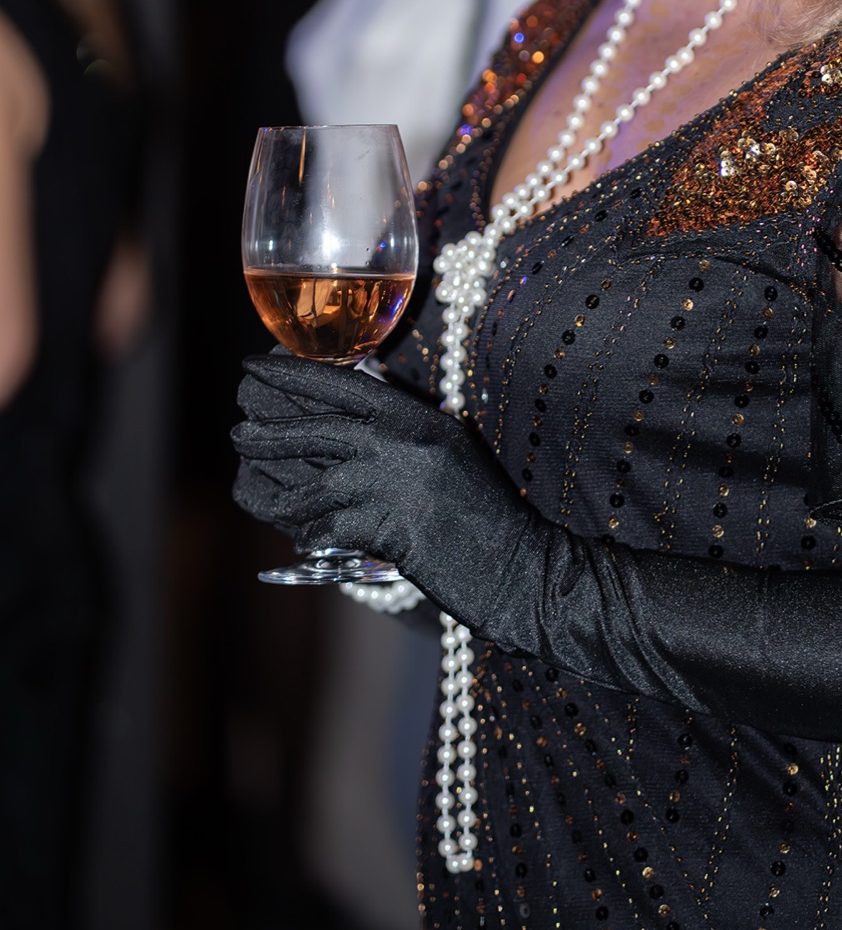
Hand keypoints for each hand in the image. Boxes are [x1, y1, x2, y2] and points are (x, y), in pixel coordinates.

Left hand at [231, 356, 533, 624]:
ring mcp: (389, 486)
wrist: (515, 562)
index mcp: (414, 416)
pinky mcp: (383, 530)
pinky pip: (324, 530)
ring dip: (274, 485)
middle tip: (238, 425)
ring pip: (308, 482)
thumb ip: (400, 428)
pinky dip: (309, 534)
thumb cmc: (484, 507)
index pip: (341, 384)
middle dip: (268, 427)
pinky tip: (304, 535)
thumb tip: (346, 420)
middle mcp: (399, 443)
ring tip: (249, 481)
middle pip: (315, 427)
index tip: (256, 367)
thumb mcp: (446, 447)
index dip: (292, 374)